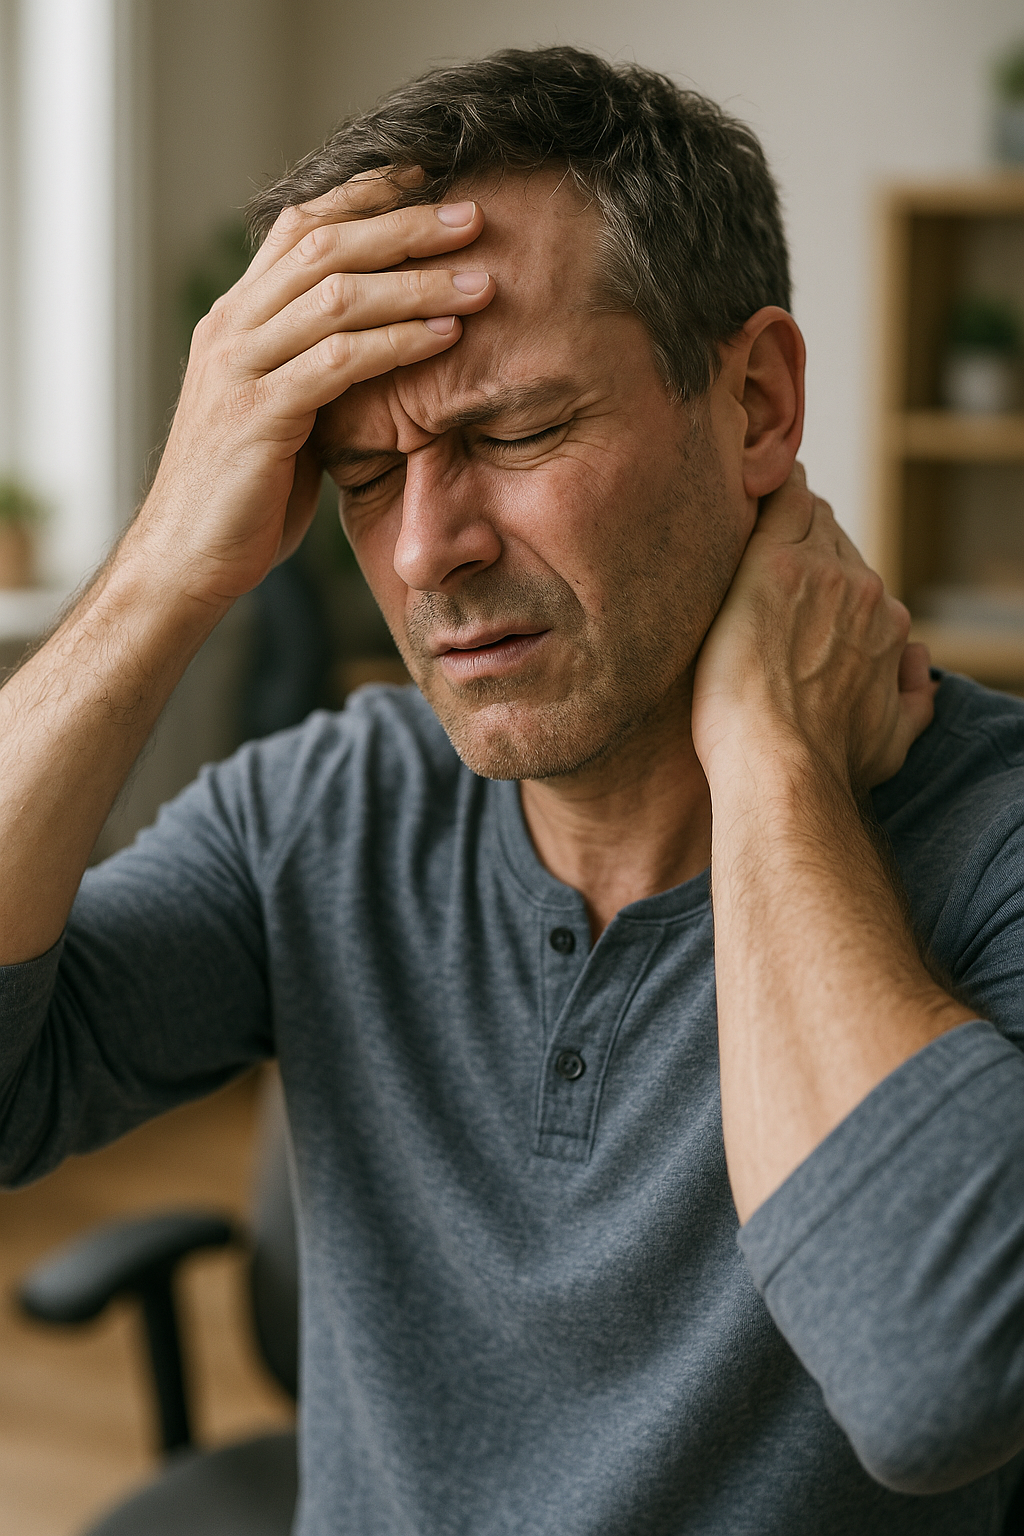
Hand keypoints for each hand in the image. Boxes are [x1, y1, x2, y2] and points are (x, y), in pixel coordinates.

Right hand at [133, 173, 494, 607]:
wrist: (186, 557)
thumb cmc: (245, 494)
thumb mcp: (283, 414)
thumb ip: (317, 370)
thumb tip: (382, 346)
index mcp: (237, 319)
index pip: (300, 226)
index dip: (366, 196)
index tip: (429, 181)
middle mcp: (233, 328)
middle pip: (325, 243)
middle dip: (405, 225)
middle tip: (474, 216)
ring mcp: (240, 368)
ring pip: (336, 294)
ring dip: (417, 283)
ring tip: (481, 282)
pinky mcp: (258, 415)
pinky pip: (337, 361)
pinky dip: (397, 343)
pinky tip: (445, 337)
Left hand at [692, 465, 935, 795]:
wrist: (782, 765)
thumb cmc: (826, 764)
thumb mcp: (891, 743)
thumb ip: (913, 702)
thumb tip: (923, 674)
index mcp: (889, 625)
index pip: (860, 580)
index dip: (828, 580)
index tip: (798, 590)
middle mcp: (864, 591)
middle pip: (833, 540)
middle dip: (805, 543)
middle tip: (764, 553)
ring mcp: (820, 571)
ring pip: (807, 515)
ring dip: (784, 515)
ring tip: (748, 513)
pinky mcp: (773, 563)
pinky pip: (781, 500)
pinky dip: (770, 488)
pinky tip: (748, 482)